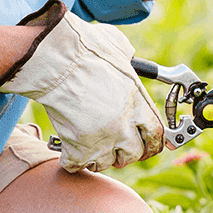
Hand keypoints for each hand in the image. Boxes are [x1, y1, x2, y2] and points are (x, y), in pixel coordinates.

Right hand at [0, 0, 163, 172]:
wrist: (56, 60)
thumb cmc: (85, 48)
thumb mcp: (118, 47)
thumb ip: (127, 58)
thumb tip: (126, 55)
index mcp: (138, 103)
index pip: (156, 134)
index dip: (152, 142)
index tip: (147, 145)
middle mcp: (124, 125)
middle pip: (135, 154)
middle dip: (126, 153)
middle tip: (116, 149)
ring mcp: (102, 139)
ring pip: (106, 163)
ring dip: (98, 158)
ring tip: (90, 148)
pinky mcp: (78, 148)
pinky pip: (77, 166)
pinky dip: (71, 161)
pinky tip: (67, 150)